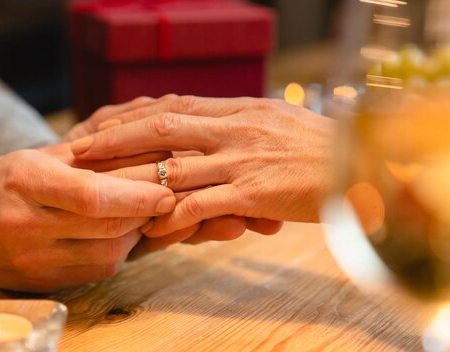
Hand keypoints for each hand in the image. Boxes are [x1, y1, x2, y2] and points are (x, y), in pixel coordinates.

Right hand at [0, 150, 174, 291]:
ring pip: (109, 254)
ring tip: (147, 214)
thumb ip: (95, 155)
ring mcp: (33, 261)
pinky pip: (97, 271)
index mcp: (26, 184)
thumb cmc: (6, 180)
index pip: (91, 196)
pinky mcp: (43, 283)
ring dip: (138, 234)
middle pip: (106, 227)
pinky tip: (125, 233)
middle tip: (171, 197)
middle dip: (146, 213)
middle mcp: (26, 226)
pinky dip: (120, 251)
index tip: (168, 189)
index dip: (136, 195)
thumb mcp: (42, 155)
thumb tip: (152, 151)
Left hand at [69, 96, 335, 236]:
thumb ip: (244, 126)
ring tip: (101, 191)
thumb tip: (214, 129)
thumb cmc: (326, 150)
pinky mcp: (256, 192)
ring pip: (175, 166)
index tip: (104, 123)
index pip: (176, 106)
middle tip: (81, 148)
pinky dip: (173, 215)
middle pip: (163, 126)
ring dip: (135, 179)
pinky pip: (202, 203)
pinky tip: (151, 228)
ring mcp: (244, 159)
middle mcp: (237, 128)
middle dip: (117, 137)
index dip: (136, 115)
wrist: (368, 166)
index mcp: (242, 109)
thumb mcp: (280, 125)